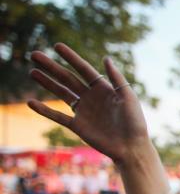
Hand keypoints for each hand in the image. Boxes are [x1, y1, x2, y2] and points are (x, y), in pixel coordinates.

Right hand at [28, 44, 151, 164]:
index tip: (56, 45)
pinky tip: (30, 102)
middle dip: (51, 66)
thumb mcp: (128, 98)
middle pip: (67, 78)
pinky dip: (44, 110)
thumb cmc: (135, 122)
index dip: (70, 57)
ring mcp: (83, 111)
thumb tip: (106, 58)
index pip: (83, 69)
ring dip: (46, 82)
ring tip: (32, 72)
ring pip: (60, 93)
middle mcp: (91, 97)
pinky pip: (57, 116)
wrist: (131, 148)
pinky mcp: (78, 126)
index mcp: (104, 88)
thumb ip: (116, 78)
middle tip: (34, 55)